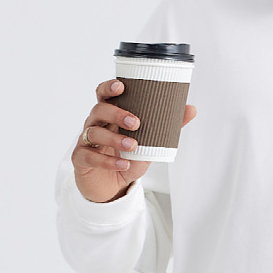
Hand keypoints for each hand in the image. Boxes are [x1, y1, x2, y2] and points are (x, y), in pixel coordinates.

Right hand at [72, 79, 196, 202]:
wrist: (113, 187)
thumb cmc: (128, 158)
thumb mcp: (150, 143)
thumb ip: (168, 127)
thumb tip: (191, 109)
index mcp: (109, 115)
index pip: (104, 95)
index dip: (109, 88)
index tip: (121, 86)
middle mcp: (95, 124)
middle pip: (98, 110)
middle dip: (116, 113)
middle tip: (136, 122)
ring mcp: (86, 141)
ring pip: (94, 133)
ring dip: (114, 138)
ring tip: (133, 146)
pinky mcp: (81, 159)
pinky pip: (90, 156)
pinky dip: (107, 161)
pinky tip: (124, 164)